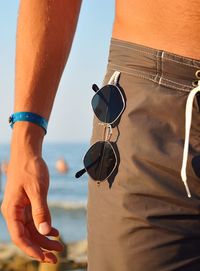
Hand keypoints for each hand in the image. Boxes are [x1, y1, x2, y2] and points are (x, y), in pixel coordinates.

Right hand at [1, 145, 63, 263]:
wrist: (27, 153)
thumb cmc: (30, 168)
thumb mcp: (37, 190)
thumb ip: (41, 211)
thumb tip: (44, 232)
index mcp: (12, 210)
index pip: (20, 237)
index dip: (32, 250)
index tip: (46, 257)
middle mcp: (14, 212)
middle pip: (27, 236)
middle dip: (41, 247)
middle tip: (57, 256)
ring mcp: (21, 208)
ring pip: (32, 229)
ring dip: (44, 238)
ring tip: (59, 245)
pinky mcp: (27, 203)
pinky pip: (35, 220)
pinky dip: (45, 226)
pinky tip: (55, 231)